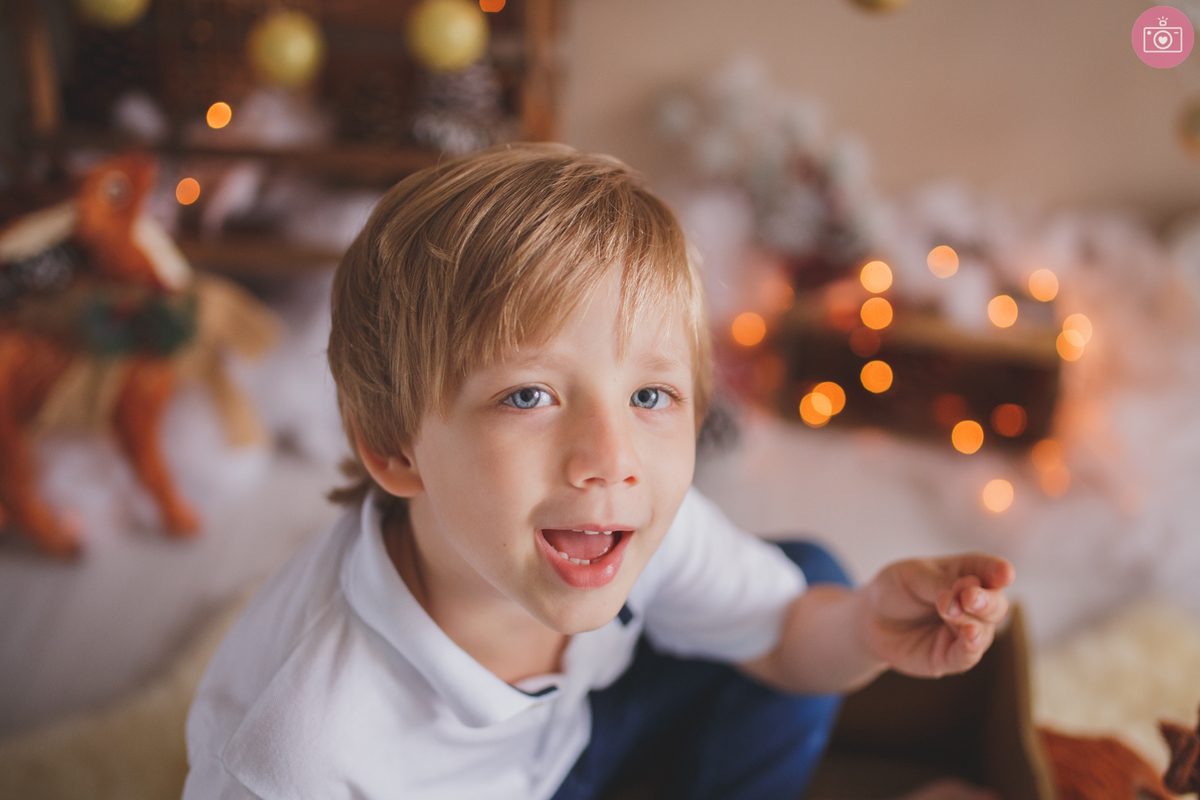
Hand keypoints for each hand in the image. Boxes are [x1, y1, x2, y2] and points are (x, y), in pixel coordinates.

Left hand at [858, 554, 1013, 678]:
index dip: (998, 571)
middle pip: (995, 603)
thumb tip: (964, 593)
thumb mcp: (912, 576)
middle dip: (987, 600)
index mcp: (966, 575)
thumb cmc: (895, 590)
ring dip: (971, 620)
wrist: (870, 619)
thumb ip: (939, 584)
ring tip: (949, 611)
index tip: (1005, 573)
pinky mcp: (950, 657)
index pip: (989, 570)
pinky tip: (969, 635)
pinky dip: (971, 646)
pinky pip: (968, 655)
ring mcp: (964, 632)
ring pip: (984, 630)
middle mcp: (973, 605)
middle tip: (969, 596)